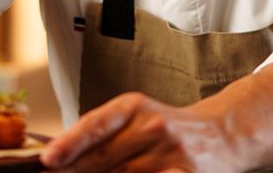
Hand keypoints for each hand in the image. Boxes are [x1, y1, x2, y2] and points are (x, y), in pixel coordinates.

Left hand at [40, 92, 242, 172]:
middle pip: (103, 157)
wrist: (224, 133)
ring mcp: (170, 153)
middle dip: (74, 171)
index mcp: (135, 107)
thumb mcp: (137, 117)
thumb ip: (103, 132)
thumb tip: (60, 155)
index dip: (70, 143)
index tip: (48, 158)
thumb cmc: (170, 128)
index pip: (96, 124)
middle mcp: (153, 126)